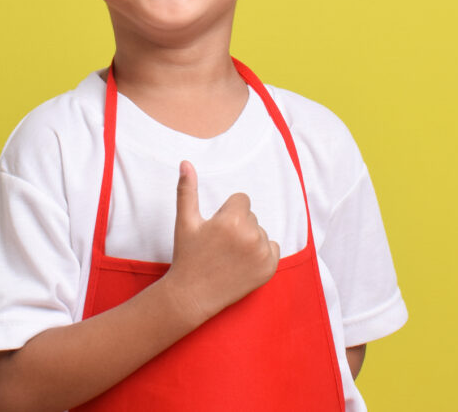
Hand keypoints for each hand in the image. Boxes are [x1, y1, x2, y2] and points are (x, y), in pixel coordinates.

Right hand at [164, 160, 279, 323]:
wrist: (192, 296)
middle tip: (220, 245)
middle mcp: (251, 235)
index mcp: (232, 219)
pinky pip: (272, 248)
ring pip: (260, 232)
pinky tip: (242, 264)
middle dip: (238, 226)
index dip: (227, 213)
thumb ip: (187, 190)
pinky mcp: (269, 269)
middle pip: (251, 216)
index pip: (242, 200)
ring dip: (248, 240)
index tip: (216, 230)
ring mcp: (262, 254)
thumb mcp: (185, 221)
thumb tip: (186, 162)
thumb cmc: (187, 256)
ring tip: (229, 256)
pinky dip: (261, 254)